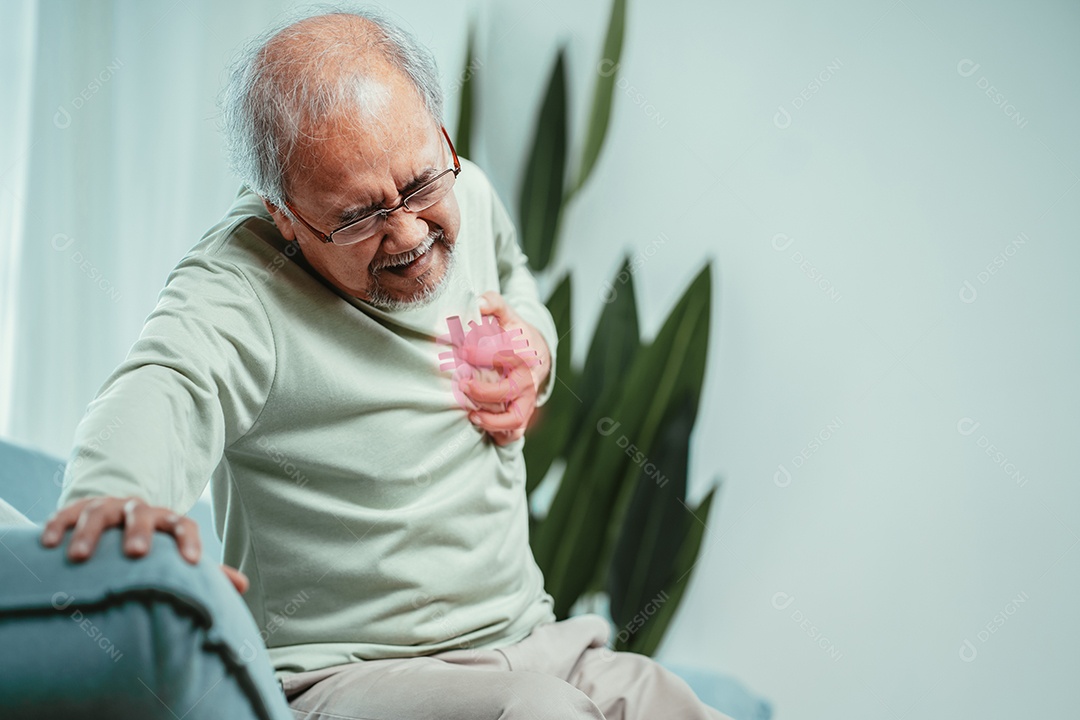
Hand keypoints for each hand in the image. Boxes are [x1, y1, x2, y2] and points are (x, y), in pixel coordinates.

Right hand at [40, 497, 248, 593]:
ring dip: (91, 533)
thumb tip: (243, 586)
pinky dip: (58, 525)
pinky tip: (48, 543)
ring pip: (100, 513)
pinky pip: (67, 513)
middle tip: (135, 553)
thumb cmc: (155, 547)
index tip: (192, 562)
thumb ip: (208, 572)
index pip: (184, 524)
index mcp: (167, 521)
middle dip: (139, 532)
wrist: (121, 521)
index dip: (190, 541)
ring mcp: (108, 507)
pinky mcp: (79, 509)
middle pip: (142, 514)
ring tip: (80, 557)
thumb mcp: (176, 555)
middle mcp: (139, 510)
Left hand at [461, 291, 550, 444]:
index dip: (483, 354)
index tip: (463, 350)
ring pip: (515, 418)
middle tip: (462, 385)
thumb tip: (478, 303)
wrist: (538, 354)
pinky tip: (483, 429)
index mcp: (524, 354)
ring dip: (492, 421)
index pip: (506, 355)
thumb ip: (493, 303)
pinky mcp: (523, 412)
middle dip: (483, 392)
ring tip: (471, 416)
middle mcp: (527, 379)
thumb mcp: (507, 315)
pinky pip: (515, 432)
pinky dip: (501, 436)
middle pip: (508, 391)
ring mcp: (526, 398)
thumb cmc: (515, 334)